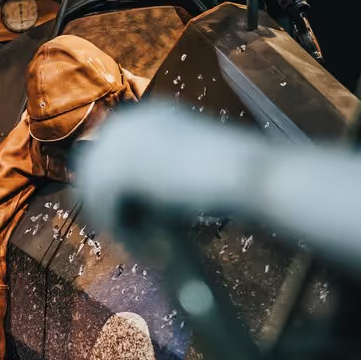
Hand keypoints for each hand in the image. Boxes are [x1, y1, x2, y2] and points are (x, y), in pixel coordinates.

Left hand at [76, 101, 360, 284]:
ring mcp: (124, 145)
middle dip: (117, 203)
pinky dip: (123, 231)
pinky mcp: (118, 172)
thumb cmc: (258, 174)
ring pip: (102, 192)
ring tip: (145, 246)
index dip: (132, 185)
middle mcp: (137, 121)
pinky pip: (106, 210)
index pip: (129, 150)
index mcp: (162, 112)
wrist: (252, 176)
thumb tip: (228, 187)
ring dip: (121, 220)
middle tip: (136, 236)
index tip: (143, 213)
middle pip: (106, 169)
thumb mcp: (230, 165)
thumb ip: (214, 172)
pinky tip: (143, 247)